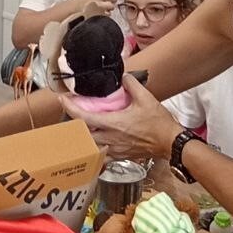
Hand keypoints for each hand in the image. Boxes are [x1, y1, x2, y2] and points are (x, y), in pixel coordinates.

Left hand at [59, 73, 182, 159]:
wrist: (170, 143)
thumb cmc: (158, 123)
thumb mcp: (146, 98)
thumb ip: (131, 84)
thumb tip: (123, 76)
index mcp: (113, 123)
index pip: (84, 117)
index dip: (70, 108)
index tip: (63, 99)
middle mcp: (110, 138)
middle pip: (82, 133)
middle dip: (73, 123)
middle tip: (70, 112)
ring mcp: (114, 149)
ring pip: (89, 146)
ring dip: (82, 136)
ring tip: (79, 127)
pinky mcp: (119, 156)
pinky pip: (101, 156)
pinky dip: (94, 150)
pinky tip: (94, 143)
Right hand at [76, 0, 116, 13]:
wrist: (75, 5)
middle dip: (113, 0)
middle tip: (109, 1)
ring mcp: (98, 5)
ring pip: (112, 6)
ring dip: (111, 7)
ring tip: (105, 6)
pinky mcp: (98, 13)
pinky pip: (108, 14)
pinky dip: (107, 13)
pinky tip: (102, 11)